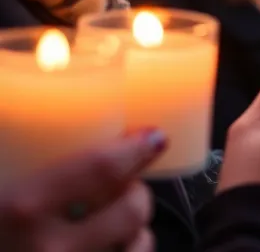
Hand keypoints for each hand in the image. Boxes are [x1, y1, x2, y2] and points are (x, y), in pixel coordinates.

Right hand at [0, 130, 163, 251]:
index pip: (102, 168)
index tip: (149, 138)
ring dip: (136, 230)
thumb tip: (31, 114)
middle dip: (135, 191)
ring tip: (120, 221)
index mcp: (19, 210)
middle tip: (125, 184)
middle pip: (131, 209)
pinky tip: (114, 249)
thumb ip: (15, 155)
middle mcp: (49, 251)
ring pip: (136, 247)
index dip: (134, 149)